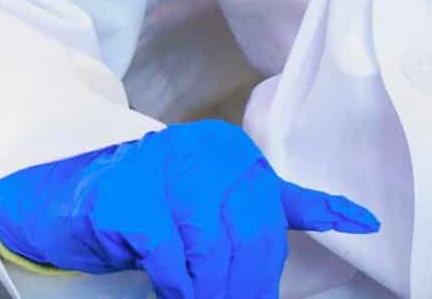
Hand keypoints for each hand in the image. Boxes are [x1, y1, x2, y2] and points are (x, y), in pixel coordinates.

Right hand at [0, 120, 378, 298]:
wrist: (72, 203)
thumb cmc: (154, 207)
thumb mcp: (223, 200)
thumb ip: (282, 205)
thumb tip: (359, 218)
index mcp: (231, 148)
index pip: (269, 215)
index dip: (264, 268)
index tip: (262, 297)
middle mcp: (198, 146)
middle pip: (243, 231)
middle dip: (242, 285)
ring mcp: (158, 166)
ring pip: (209, 244)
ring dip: (209, 287)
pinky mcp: (126, 195)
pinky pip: (169, 251)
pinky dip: (174, 282)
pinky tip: (172, 290)